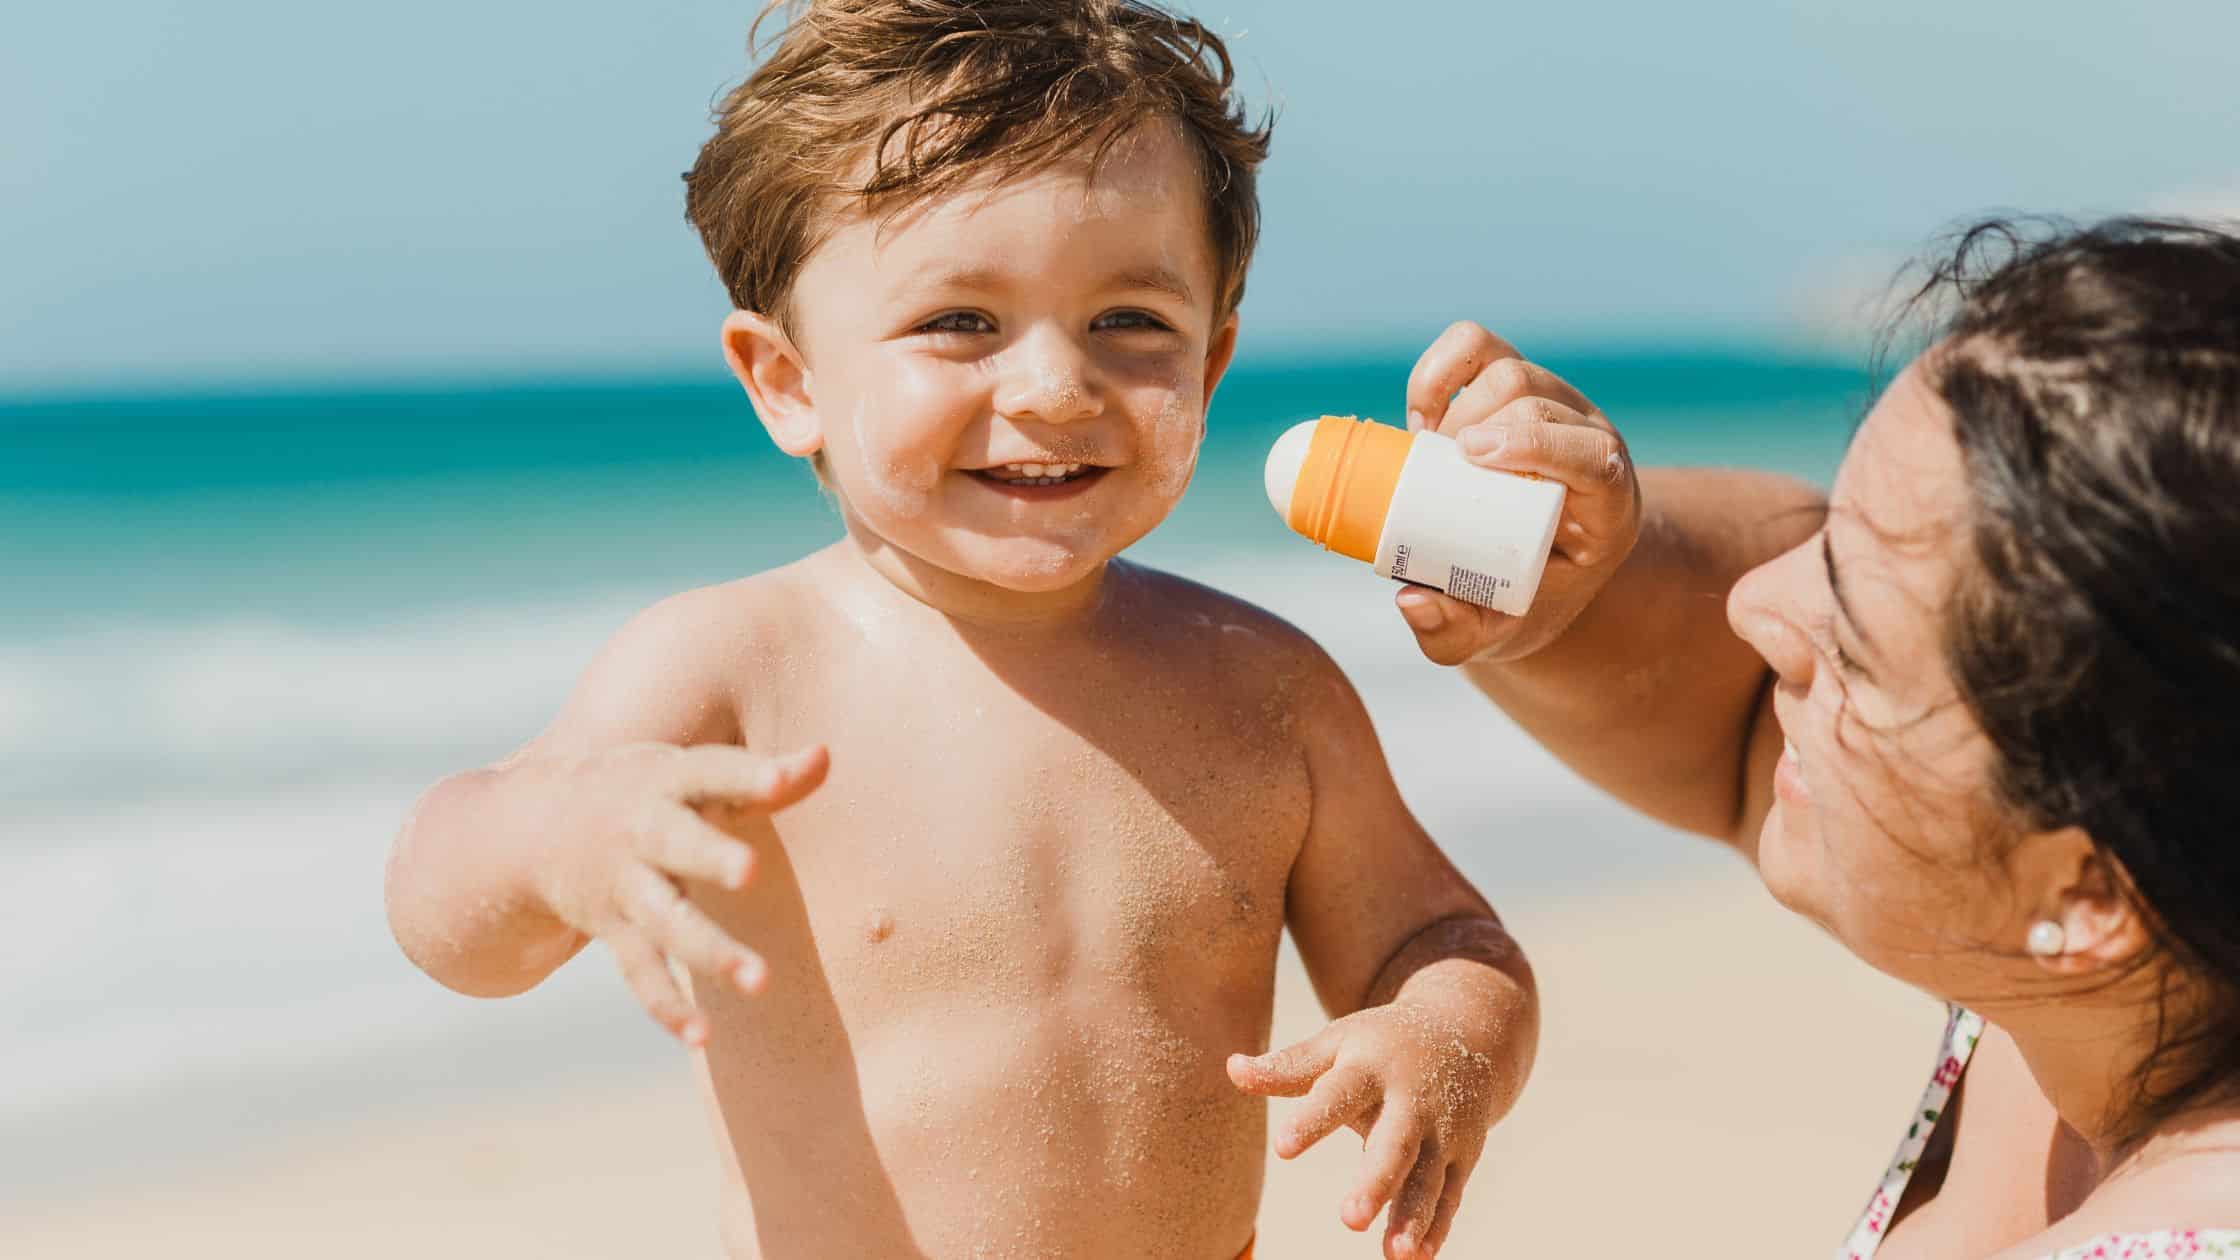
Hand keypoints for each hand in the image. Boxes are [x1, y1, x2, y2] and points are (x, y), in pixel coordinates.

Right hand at [526, 742, 828, 1044]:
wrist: (537, 824)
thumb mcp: (693, 773)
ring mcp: (624, 884)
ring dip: (710, 950)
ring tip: (759, 981)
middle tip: (751, 870)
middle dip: (710, 856)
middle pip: (676, 843)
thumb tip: (826, 756)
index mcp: (668, 782)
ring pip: (666, 921)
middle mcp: (641, 832)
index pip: (711, 772)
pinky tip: (701, 1036)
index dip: (748, 775)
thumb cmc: (648, 792)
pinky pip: (641, 973)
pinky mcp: (613, 931)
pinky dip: (668, 1007)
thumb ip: (761, 777)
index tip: (785, 777)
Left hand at [1227, 1002, 1514, 1257]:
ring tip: (1393, 1253)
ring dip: (1413, 1216)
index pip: (1338, 1094)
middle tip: (1349, 1219)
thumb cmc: (1380, 1045)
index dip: (1311, 1121)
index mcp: (1372, 1068)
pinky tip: (1417, 1257)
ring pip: (1428, 1178)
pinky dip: (1436, 1226)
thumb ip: (1288, 1065)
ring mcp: (1443, 1130)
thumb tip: (1231, 1068)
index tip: (1282, 1147)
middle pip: (1394, 1144)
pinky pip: (1449, 1195)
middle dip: (1375, 1182)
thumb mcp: (1336, 1044)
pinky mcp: (1463, 1155)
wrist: (1467, 1030)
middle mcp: (1412, 1101)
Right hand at [1397, 320, 1641, 664]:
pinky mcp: (1516, 380)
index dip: (1538, 444)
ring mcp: (1557, 403)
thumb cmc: (1516, 600)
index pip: (1594, 455)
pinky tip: (1422, 417)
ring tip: (1428, 457)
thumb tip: (1410, 599)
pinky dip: (1439, 370)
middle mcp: (1591, 441)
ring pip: (1509, 369)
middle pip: (1538, 401)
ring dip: (1456, 406)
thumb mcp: (1491, 634)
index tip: (1472, 457)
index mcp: (1608, 506)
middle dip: (1476, 427)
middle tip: (1433, 475)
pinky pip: (1476, 345)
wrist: (1531, 565)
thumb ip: (1451, 634)